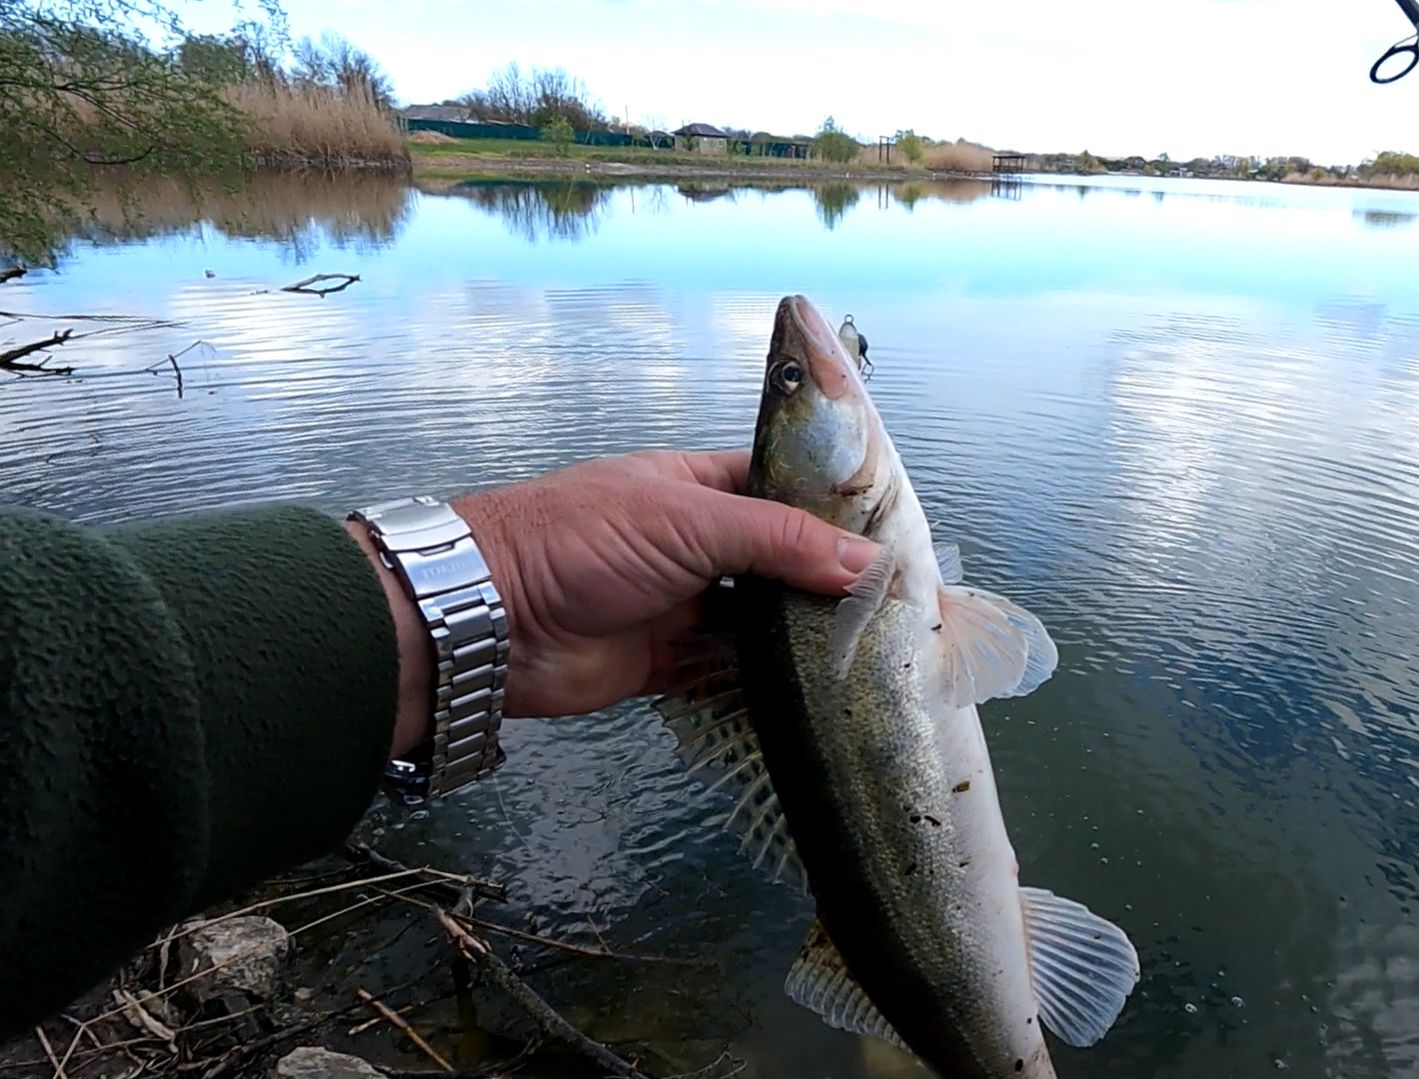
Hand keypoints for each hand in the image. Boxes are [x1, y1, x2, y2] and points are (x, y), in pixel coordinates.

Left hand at [351, 450, 879, 755]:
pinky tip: (821, 695)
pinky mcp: (671, 662)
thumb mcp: (690, 520)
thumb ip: (781, 541)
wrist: (489, 619)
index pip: (787, 492)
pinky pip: (734, 674)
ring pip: (764, 621)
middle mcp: (700, 542)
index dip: (839, 514)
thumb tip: (868, 565)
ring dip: (807, 638)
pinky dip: (771, 686)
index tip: (899, 543)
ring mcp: (686, 604)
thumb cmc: (582, 540)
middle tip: (901, 612)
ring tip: (877, 656)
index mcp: (702, 487)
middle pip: (784, 561)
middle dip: (832, 584)